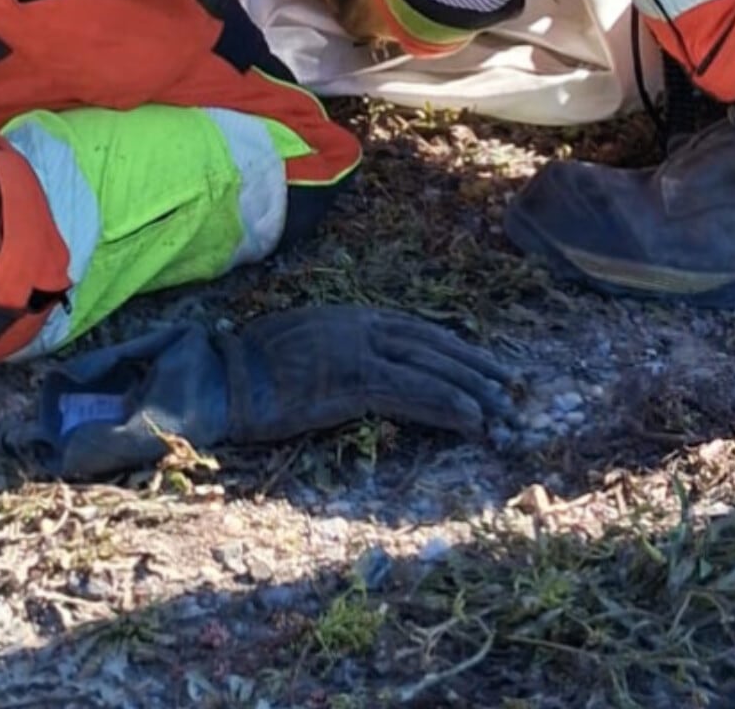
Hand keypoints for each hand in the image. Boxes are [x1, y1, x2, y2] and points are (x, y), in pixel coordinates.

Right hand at [222, 307, 514, 442]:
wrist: (227, 376)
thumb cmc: (254, 366)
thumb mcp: (305, 343)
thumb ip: (338, 347)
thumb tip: (360, 364)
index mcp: (352, 316)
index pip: (416, 330)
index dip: (452, 347)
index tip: (480, 361)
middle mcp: (363, 325)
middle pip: (433, 344)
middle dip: (474, 365)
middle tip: (508, 383)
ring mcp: (361, 350)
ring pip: (432, 368)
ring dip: (471, 389)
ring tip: (501, 409)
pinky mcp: (356, 380)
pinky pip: (414, 392)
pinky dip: (447, 404)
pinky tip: (472, 418)